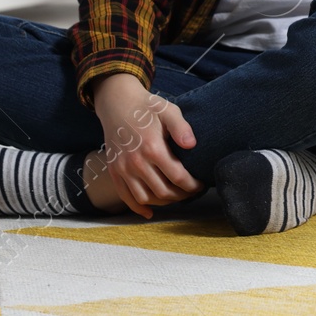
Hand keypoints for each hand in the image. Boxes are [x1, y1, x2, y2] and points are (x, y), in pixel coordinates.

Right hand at [89, 73, 202, 218]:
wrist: (117, 103)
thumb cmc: (146, 107)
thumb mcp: (167, 110)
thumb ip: (181, 127)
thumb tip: (192, 145)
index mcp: (153, 148)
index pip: (178, 178)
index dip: (193, 186)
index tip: (201, 184)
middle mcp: (136, 163)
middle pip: (164, 192)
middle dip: (182, 196)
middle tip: (191, 191)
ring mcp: (123, 169)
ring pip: (146, 198)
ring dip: (163, 202)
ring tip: (176, 196)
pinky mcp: (114, 171)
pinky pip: (126, 197)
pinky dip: (138, 208)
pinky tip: (149, 212)